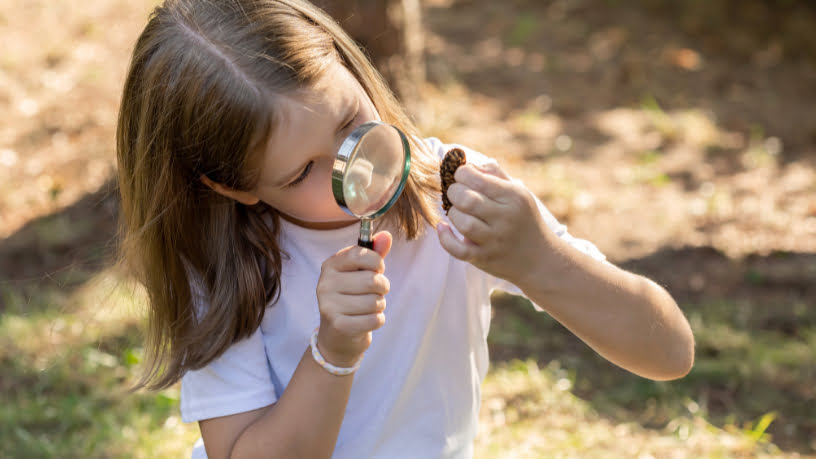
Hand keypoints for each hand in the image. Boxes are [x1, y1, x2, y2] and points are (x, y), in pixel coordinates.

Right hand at [315, 231, 392, 367]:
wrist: (337, 335)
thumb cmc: (352, 297)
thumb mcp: (361, 273)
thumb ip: (374, 254)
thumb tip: (386, 235)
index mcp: (330, 265)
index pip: (361, 254)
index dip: (377, 263)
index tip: (376, 270)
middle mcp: (325, 284)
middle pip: (372, 280)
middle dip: (382, 287)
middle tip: (375, 292)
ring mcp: (329, 305)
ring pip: (375, 301)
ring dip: (379, 305)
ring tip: (368, 307)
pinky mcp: (339, 325)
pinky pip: (374, 319)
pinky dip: (377, 320)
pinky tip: (366, 320)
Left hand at [436, 162, 552, 287]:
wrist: (540, 258)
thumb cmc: (523, 219)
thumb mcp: (518, 193)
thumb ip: (495, 174)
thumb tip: (469, 164)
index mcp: (513, 197)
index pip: (478, 179)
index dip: (462, 174)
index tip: (461, 177)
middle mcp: (505, 218)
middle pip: (467, 200)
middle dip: (454, 192)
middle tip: (456, 194)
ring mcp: (495, 241)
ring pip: (463, 223)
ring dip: (453, 214)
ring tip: (457, 212)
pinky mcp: (484, 258)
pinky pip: (458, 250)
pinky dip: (445, 239)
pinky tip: (443, 228)